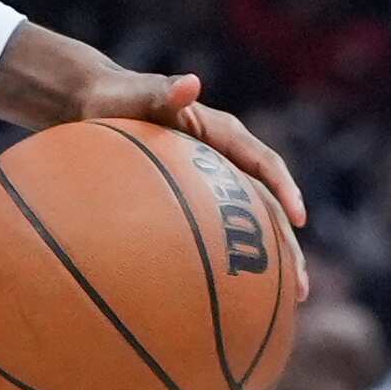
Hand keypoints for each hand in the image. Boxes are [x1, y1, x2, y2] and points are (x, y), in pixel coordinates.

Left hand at [0, 35, 308, 298]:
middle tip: (300, 288)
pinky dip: (221, 262)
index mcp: (222, 134)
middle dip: (287, 247)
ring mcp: (209, 183)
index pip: (264, 164)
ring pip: (247, 226)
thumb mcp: (135, 94)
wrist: (90, 105)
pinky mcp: (190, 202)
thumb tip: (190, 83)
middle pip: (266, 207)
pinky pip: (212, 234)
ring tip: (284, 306)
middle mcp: (224, 160)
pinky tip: (219, 301)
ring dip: (267, 264)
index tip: (297, 219)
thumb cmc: (113, 98)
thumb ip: (161, 92)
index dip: (284, 191)